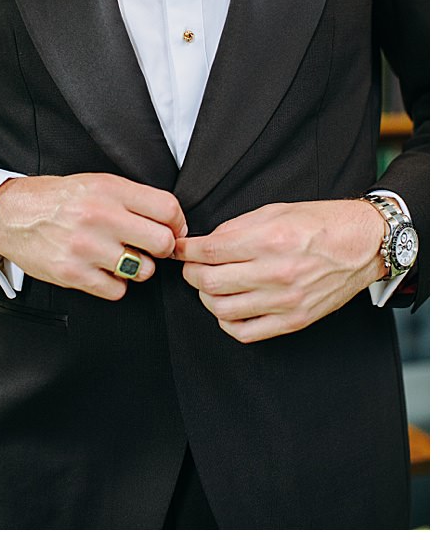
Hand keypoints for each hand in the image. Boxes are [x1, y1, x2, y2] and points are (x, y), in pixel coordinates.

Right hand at [0, 173, 185, 299]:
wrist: (9, 215)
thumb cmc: (57, 200)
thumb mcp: (96, 184)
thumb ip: (133, 199)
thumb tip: (173, 224)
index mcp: (108, 190)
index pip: (167, 209)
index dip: (177, 224)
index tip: (171, 230)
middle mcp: (98, 216)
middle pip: (162, 243)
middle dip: (160, 249)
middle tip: (146, 247)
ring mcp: (85, 247)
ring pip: (143, 271)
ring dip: (136, 268)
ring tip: (117, 258)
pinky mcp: (72, 273)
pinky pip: (117, 290)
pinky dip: (113, 284)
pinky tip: (100, 270)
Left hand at [172, 200, 387, 343]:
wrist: (365, 244)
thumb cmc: (320, 224)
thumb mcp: (274, 212)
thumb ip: (234, 228)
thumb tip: (201, 243)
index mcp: (270, 241)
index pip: (209, 251)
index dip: (184, 251)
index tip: (178, 249)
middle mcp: (277, 273)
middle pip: (209, 282)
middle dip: (190, 273)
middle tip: (192, 267)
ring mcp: (286, 300)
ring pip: (222, 309)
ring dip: (206, 297)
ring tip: (211, 286)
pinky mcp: (295, 320)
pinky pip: (245, 332)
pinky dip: (227, 322)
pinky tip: (229, 307)